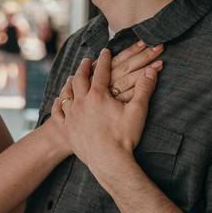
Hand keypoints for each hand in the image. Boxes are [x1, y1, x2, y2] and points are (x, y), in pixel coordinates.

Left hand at [58, 49, 158, 174]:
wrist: (109, 161)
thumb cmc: (124, 137)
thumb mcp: (137, 111)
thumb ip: (145, 89)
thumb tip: (153, 69)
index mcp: (98, 95)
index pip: (101, 72)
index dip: (104, 60)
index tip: (105, 51)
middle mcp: (81, 102)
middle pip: (80, 79)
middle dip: (84, 67)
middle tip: (86, 60)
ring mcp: (72, 115)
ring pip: (67, 94)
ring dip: (69, 83)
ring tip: (72, 78)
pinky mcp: (67, 129)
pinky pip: (58, 113)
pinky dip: (59, 104)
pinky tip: (60, 100)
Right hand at [92, 40, 163, 102]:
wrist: (80, 128)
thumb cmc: (88, 103)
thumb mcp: (87, 84)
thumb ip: (100, 72)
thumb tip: (108, 59)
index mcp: (100, 74)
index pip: (119, 59)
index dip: (132, 50)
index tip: (144, 41)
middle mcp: (106, 83)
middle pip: (127, 67)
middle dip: (144, 56)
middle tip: (159, 46)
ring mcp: (112, 96)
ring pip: (130, 80)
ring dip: (146, 70)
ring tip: (161, 62)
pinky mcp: (118, 109)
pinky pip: (131, 97)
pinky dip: (141, 89)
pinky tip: (151, 82)